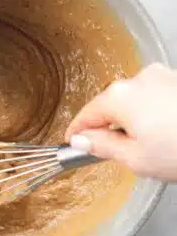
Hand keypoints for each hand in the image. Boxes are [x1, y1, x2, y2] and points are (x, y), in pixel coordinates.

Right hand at [65, 63, 176, 180]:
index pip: (86, 114)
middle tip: (110, 153)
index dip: (77, 132)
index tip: (73, 143)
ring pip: (132, 101)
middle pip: (109, 105)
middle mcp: (139, 79)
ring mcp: (161, 77)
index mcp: (121, 96)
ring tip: (145, 148)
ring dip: (130, 121)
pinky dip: (149, 114)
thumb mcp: (136, 158)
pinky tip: (162, 135)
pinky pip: (152, 97)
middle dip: (107, 127)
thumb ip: (102, 146)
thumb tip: (82, 140)